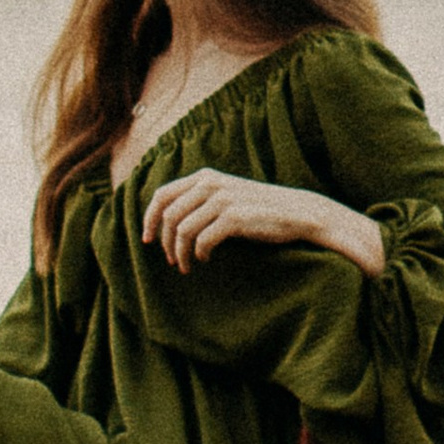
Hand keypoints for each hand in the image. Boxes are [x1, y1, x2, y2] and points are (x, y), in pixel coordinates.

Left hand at [139, 168, 384, 277]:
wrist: (296, 212)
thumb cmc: (259, 209)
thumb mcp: (227, 195)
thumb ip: (201, 199)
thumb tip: (169, 222)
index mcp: (205, 176)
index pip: (162, 194)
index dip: (149, 218)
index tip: (147, 239)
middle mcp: (210, 183)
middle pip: (169, 215)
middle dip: (165, 242)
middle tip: (171, 260)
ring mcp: (222, 199)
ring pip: (183, 230)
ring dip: (180, 253)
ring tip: (186, 266)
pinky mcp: (234, 217)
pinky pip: (202, 240)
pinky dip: (199, 254)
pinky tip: (205, 260)